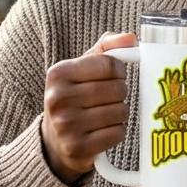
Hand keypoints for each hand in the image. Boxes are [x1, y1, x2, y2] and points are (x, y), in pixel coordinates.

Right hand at [41, 32, 135, 184]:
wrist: (55, 142)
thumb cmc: (75, 97)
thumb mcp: (82, 68)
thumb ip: (107, 48)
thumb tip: (131, 38)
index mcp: (58, 73)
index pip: (110, 64)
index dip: (120, 71)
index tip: (114, 76)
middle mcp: (58, 99)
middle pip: (118, 89)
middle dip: (120, 93)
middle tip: (108, 99)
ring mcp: (66, 126)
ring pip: (121, 112)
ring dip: (120, 114)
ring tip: (104, 115)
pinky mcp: (77, 148)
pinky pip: (118, 134)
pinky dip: (117, 132)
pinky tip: (103, 131)